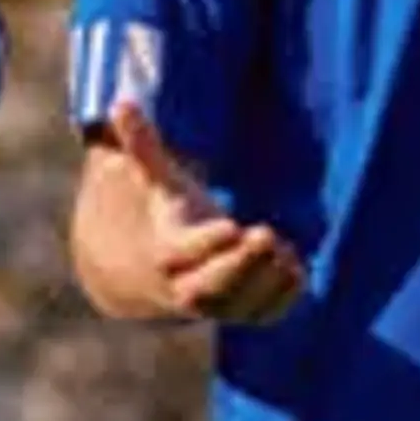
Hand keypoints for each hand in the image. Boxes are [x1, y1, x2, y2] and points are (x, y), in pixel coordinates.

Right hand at [102, 103, 304, 324]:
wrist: (157, 273)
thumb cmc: (166, 215)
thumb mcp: (158, 184)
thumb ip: (144, 148)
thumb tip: (121, 103)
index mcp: (166, 252)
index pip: (182, 253)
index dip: (207, 243)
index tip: (233, 226)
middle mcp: (185, 287)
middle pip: (209, 287)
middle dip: (241, 264)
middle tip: (268, 234)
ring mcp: (213, 307)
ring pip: (237, 306)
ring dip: (265, 281)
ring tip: (286, 250)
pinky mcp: (238, 314)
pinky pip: (261, 317)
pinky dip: (282, 300)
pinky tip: (297, 270)